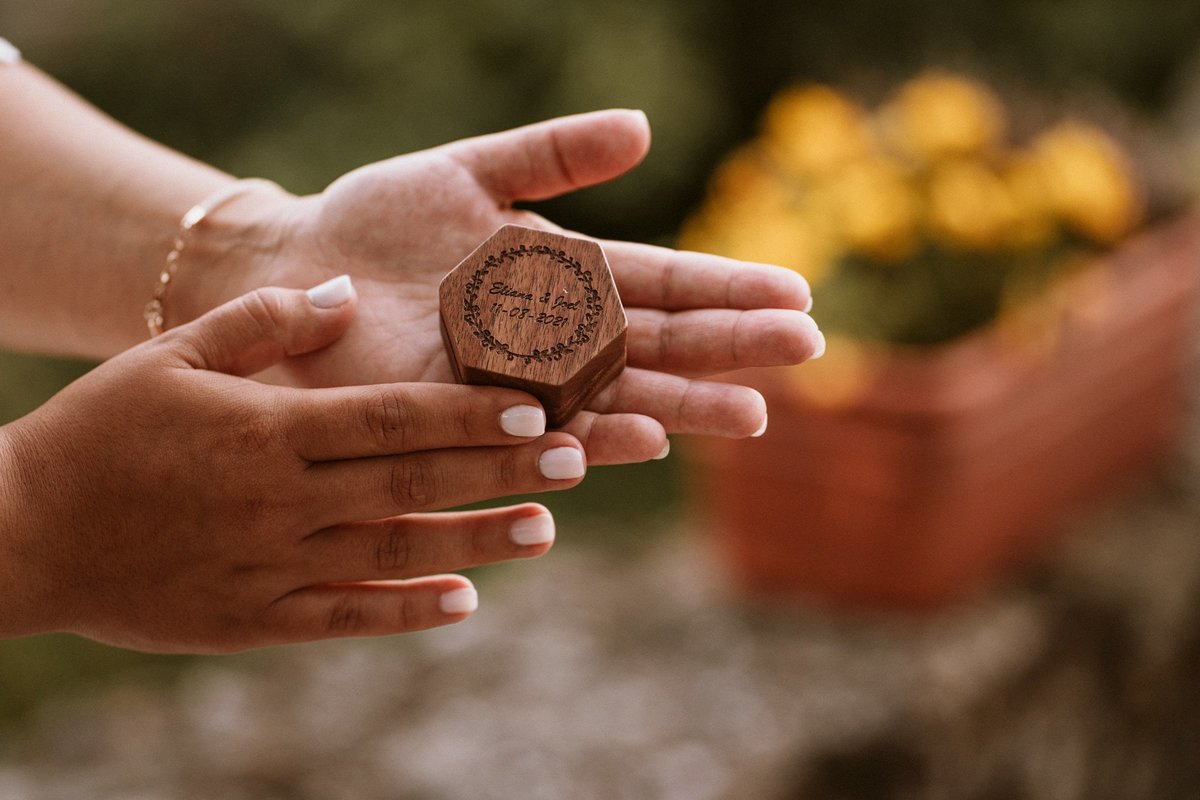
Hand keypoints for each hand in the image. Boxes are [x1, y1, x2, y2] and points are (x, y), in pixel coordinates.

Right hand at [0, 279, 583, 652]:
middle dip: (499, 472)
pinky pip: (345, 617)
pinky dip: (406, 611)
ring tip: (547, 529)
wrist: (21, 533)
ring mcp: (271, 565)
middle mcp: (281, 500)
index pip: (390, 418)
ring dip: (476, 542)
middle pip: (411, 483)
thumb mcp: (170, 355)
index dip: (468, 415)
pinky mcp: (255, 619)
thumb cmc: (98, 432)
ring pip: (394, 552)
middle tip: (576, 459)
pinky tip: (464, 602)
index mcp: (266, 430)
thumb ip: (263, 323)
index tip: (536, 408)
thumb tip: (346, 293)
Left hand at [180, 110, 822, 464]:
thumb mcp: (467, 172)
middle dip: (731, 346)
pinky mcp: (473, 413)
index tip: (796, 294)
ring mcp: (519, 379)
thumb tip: (645, 127)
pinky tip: (648, 437)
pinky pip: (545, 425)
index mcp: (563, 273)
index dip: (727, 287)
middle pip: (658, 341)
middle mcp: (554, 334)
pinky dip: (597, 433)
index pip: (663, 280)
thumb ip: (552, 154)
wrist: (297, 273)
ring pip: (617, 394)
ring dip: (683, 403)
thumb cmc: (374, 221)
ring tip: (751, 413)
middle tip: (810, 350)